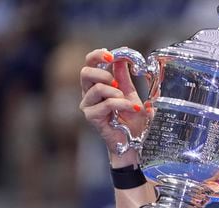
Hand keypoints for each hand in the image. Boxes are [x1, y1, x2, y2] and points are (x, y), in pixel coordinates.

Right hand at [79, 48, 147, 165]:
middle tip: (117, 81)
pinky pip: (106, 104)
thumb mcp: (131, 94)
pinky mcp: (91, 117)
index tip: (111, 55)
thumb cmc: (131, 121)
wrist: (134, 141)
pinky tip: (134, 109)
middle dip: (103, 72)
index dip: (98, 56)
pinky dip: (122, 104)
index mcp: (97, 84)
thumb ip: (124, 78)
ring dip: (116, 92)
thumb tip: (122, 59)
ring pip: (97, 88)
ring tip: (128, 101)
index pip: (89, 63)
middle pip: (85, 72)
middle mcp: (89, 94)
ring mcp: (88, 105)